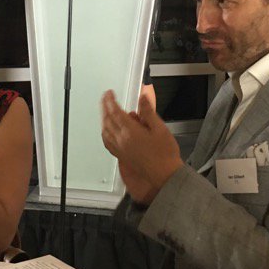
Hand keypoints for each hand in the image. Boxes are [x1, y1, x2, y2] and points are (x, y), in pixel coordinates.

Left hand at [100, 90, 182, 205]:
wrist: (165, 175)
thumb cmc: (165, 153)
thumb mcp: (160, 128)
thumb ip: (148, 111)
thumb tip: (142, 97)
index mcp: (131, 132)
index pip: (115, 112)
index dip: (110, 101)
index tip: (109, 93)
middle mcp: (122, 140)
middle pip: (107, 120)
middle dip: (105, 107)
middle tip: (106, 98)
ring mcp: (120, 149)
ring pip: (105, 131)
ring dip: (104, 119)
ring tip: (106, 111)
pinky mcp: (122, 156)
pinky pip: (107, 142)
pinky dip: (105, 133)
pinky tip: (107, 131)